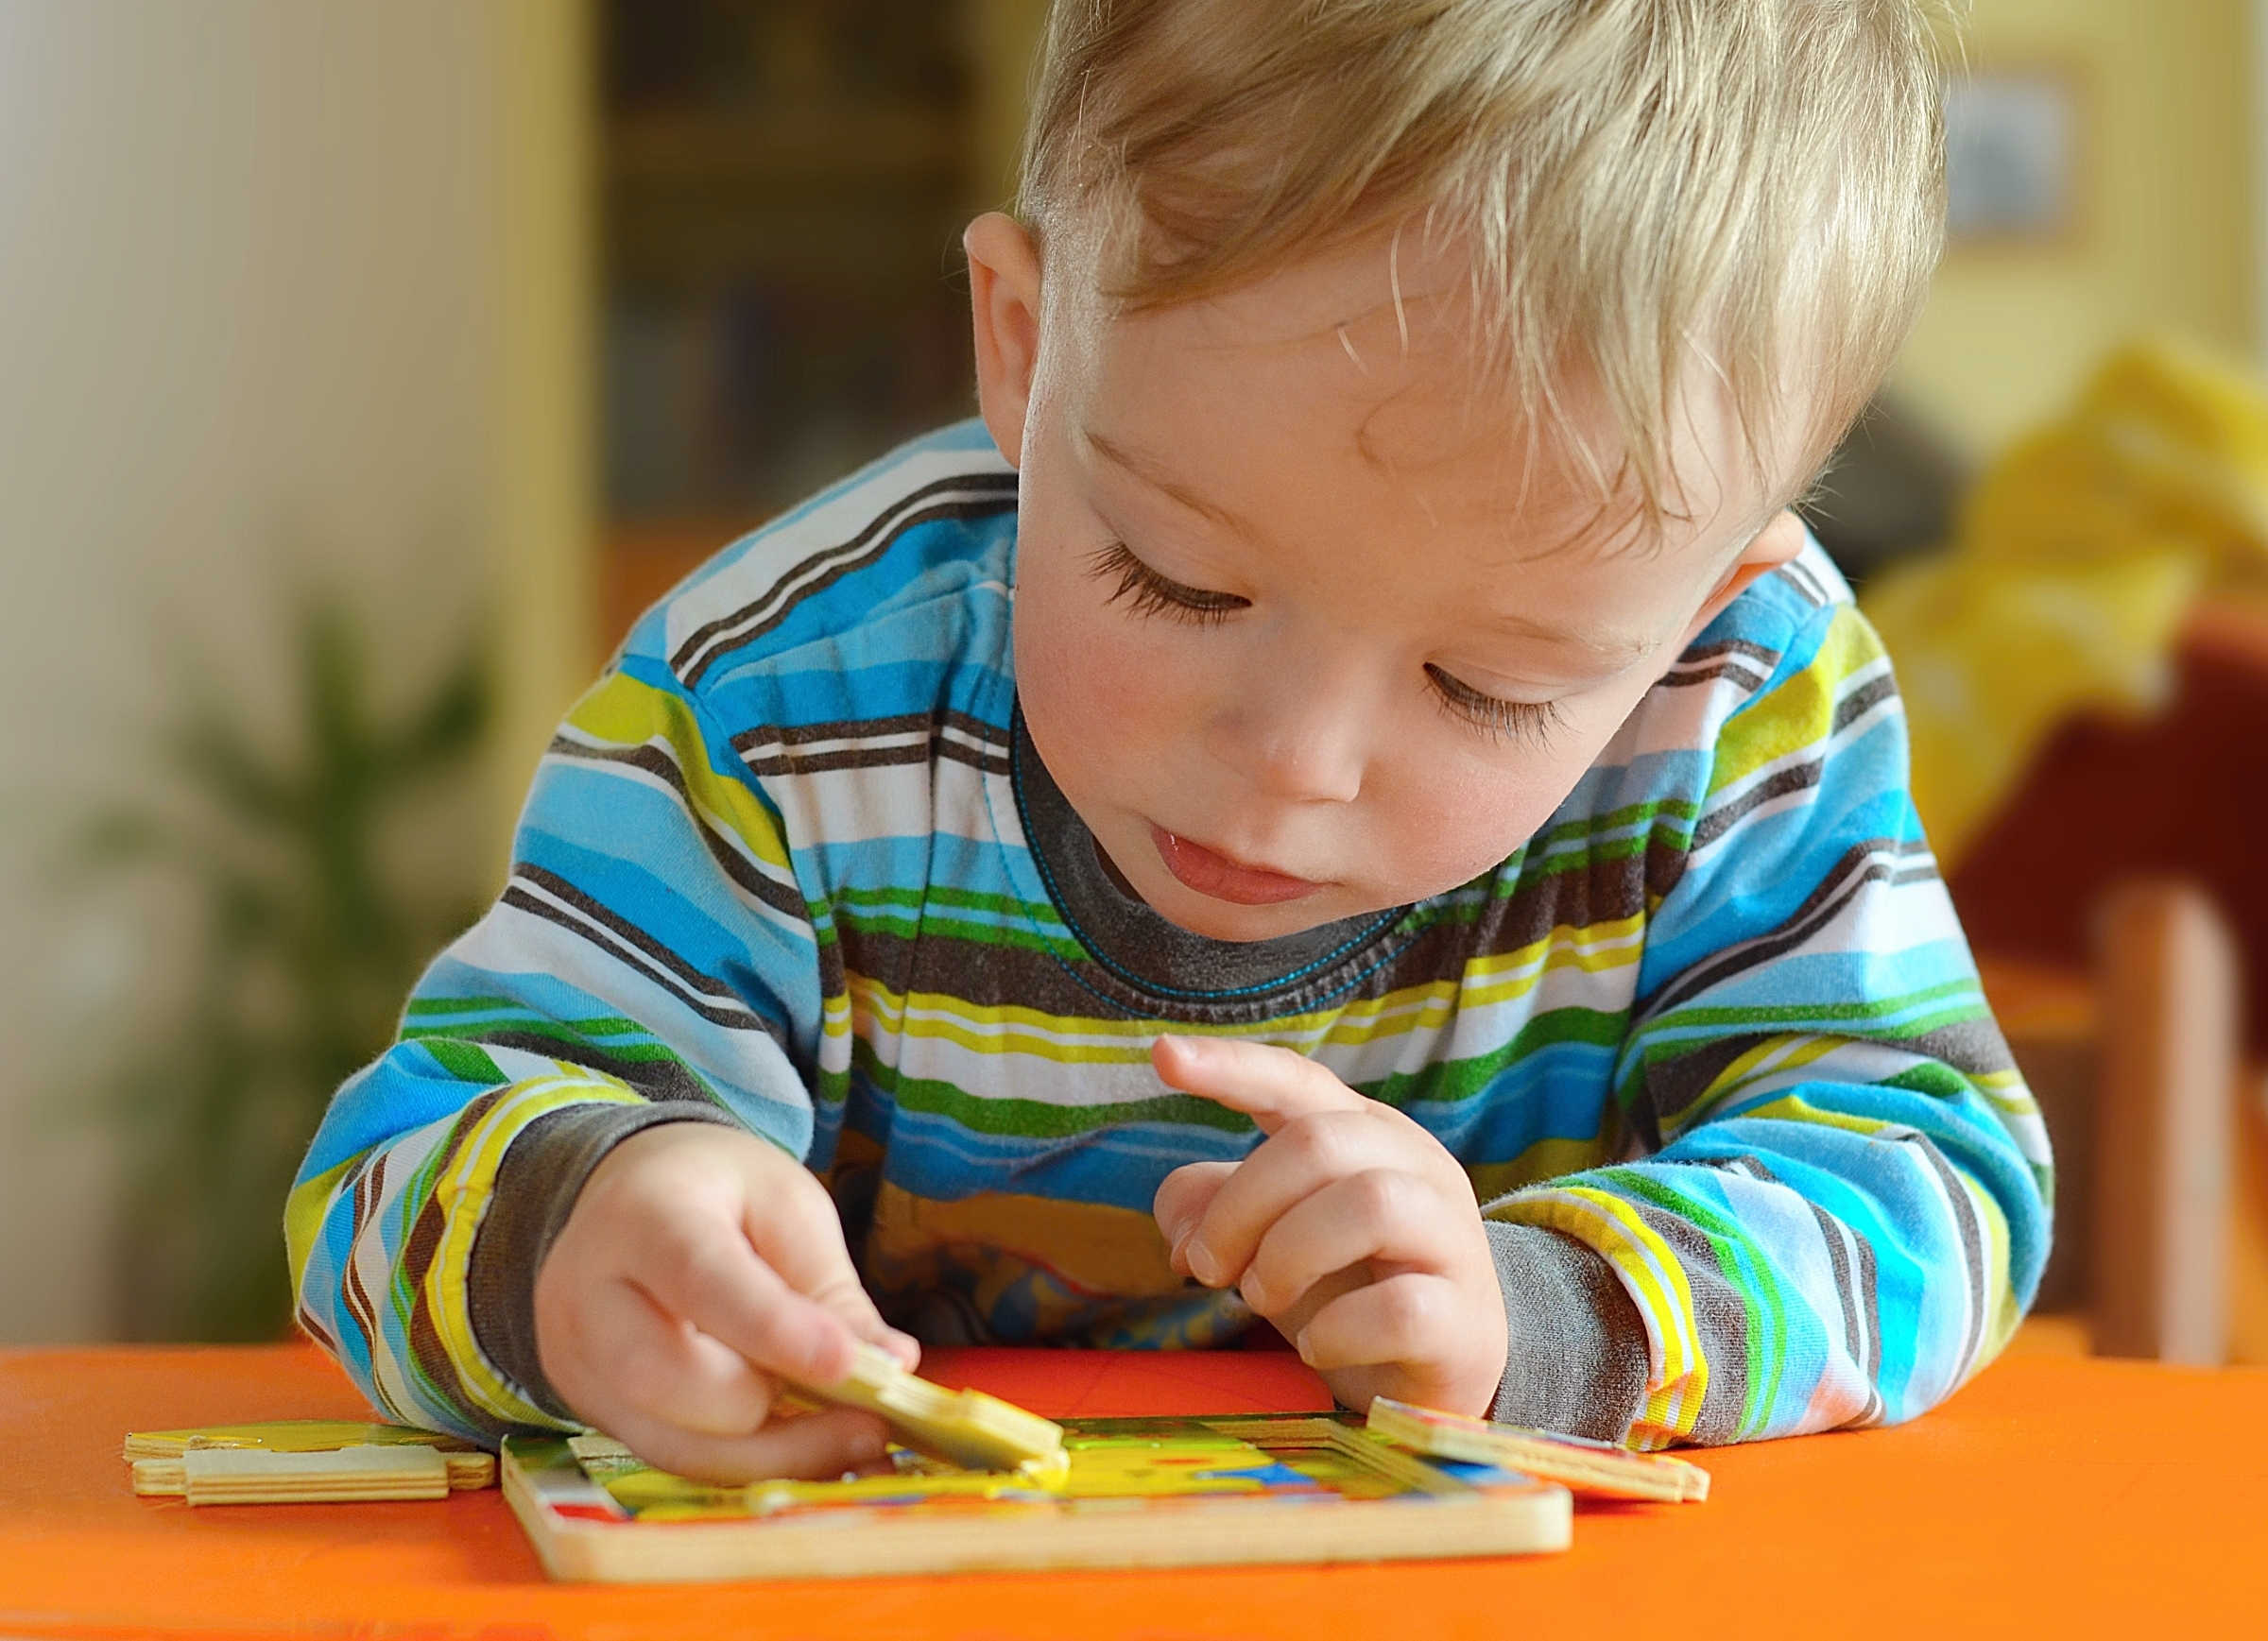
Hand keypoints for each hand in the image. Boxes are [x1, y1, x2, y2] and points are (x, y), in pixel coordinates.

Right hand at [534, 1122, 918, 1482]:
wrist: (630, 1195)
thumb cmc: (720, 1195)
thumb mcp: (787, 1208)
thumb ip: (830, 1289)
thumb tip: (891, 1366)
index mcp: (642, 1216)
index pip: (701, 1281)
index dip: (777, 1332)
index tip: (856, 1366)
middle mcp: (587, 1294)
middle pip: (664, 1377)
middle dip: (768, 1404)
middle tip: (859, 1402)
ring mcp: (577, 1361)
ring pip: (670, 1441)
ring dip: (773, 1453)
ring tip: (853, 1436)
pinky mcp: (592, 1410)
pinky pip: (674, 1459)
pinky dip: (751, 1463)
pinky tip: (810, 1448)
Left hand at [1150, 1037, 1507, 1416]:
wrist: (1436, 1374)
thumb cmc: (1345, 1285)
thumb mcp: (1267, 1237)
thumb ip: (1212, 1208)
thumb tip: (1182, 1235)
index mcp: (1364, 1133)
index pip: (1296, 1080)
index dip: (1230, 1065)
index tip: (1162, 1054)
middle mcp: (1416, 1167)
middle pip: (1317, 1142)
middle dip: (1240, 1206)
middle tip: (1208, 1269)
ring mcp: (1451, 1239)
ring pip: (1371, 1204)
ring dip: (1287, 1257)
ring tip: (1262, 1299)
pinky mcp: (1464, 1319)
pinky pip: (1400, 1309)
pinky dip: (1336, 1331)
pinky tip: (1317, 1348)